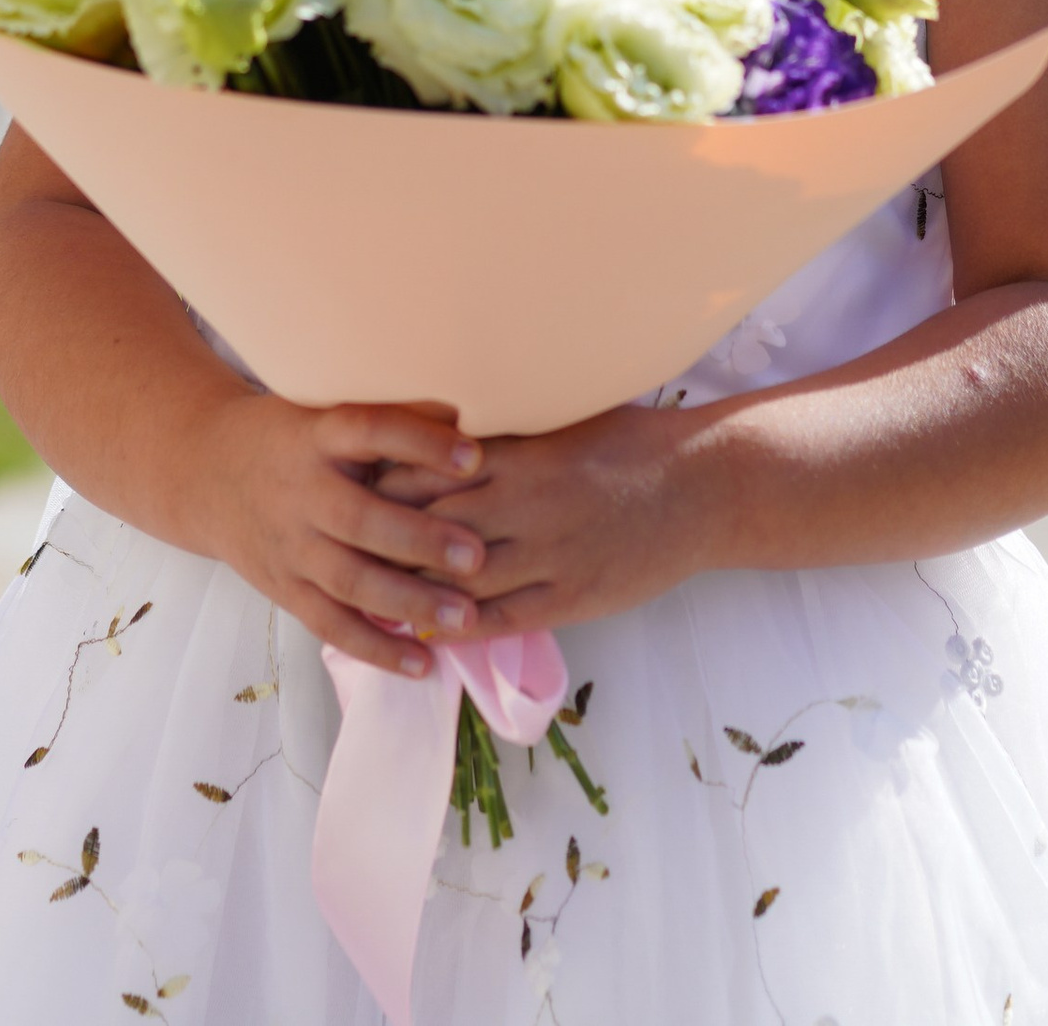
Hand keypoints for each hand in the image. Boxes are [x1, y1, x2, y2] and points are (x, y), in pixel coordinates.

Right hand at [191, 394, 491, 675]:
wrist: (204, 473)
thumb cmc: (288, 436)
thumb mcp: (324, 408)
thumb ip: (389, 414)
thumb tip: (464, 414)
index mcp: (315, 436)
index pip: (368, 431)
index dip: (419, 441)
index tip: (474, 455)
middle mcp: (301, 492)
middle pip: (360, 519)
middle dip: (420, 540)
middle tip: (477, 556)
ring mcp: (289, 546)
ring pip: (349, 581)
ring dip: (409, 603)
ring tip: (466, 618)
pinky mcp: (284, 588)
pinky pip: (331, 624)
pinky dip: (376, 649)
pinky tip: (422, 665)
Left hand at [372, 402, 714, 632]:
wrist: (703, 487)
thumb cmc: (634, 442)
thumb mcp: (566, 419)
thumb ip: (510, 427)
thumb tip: (453, 422)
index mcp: (523, 456)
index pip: (433, 471)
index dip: (389, 480)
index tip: (355, 482)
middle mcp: (528, 506)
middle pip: (435, 525)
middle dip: (388, 535)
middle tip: (344, 539)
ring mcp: (550, 556)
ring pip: (463, 578)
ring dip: (415, 587)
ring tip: (371, 590)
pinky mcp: (572, 596)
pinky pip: (505, 617)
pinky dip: (463, 624)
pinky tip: (431, 628)